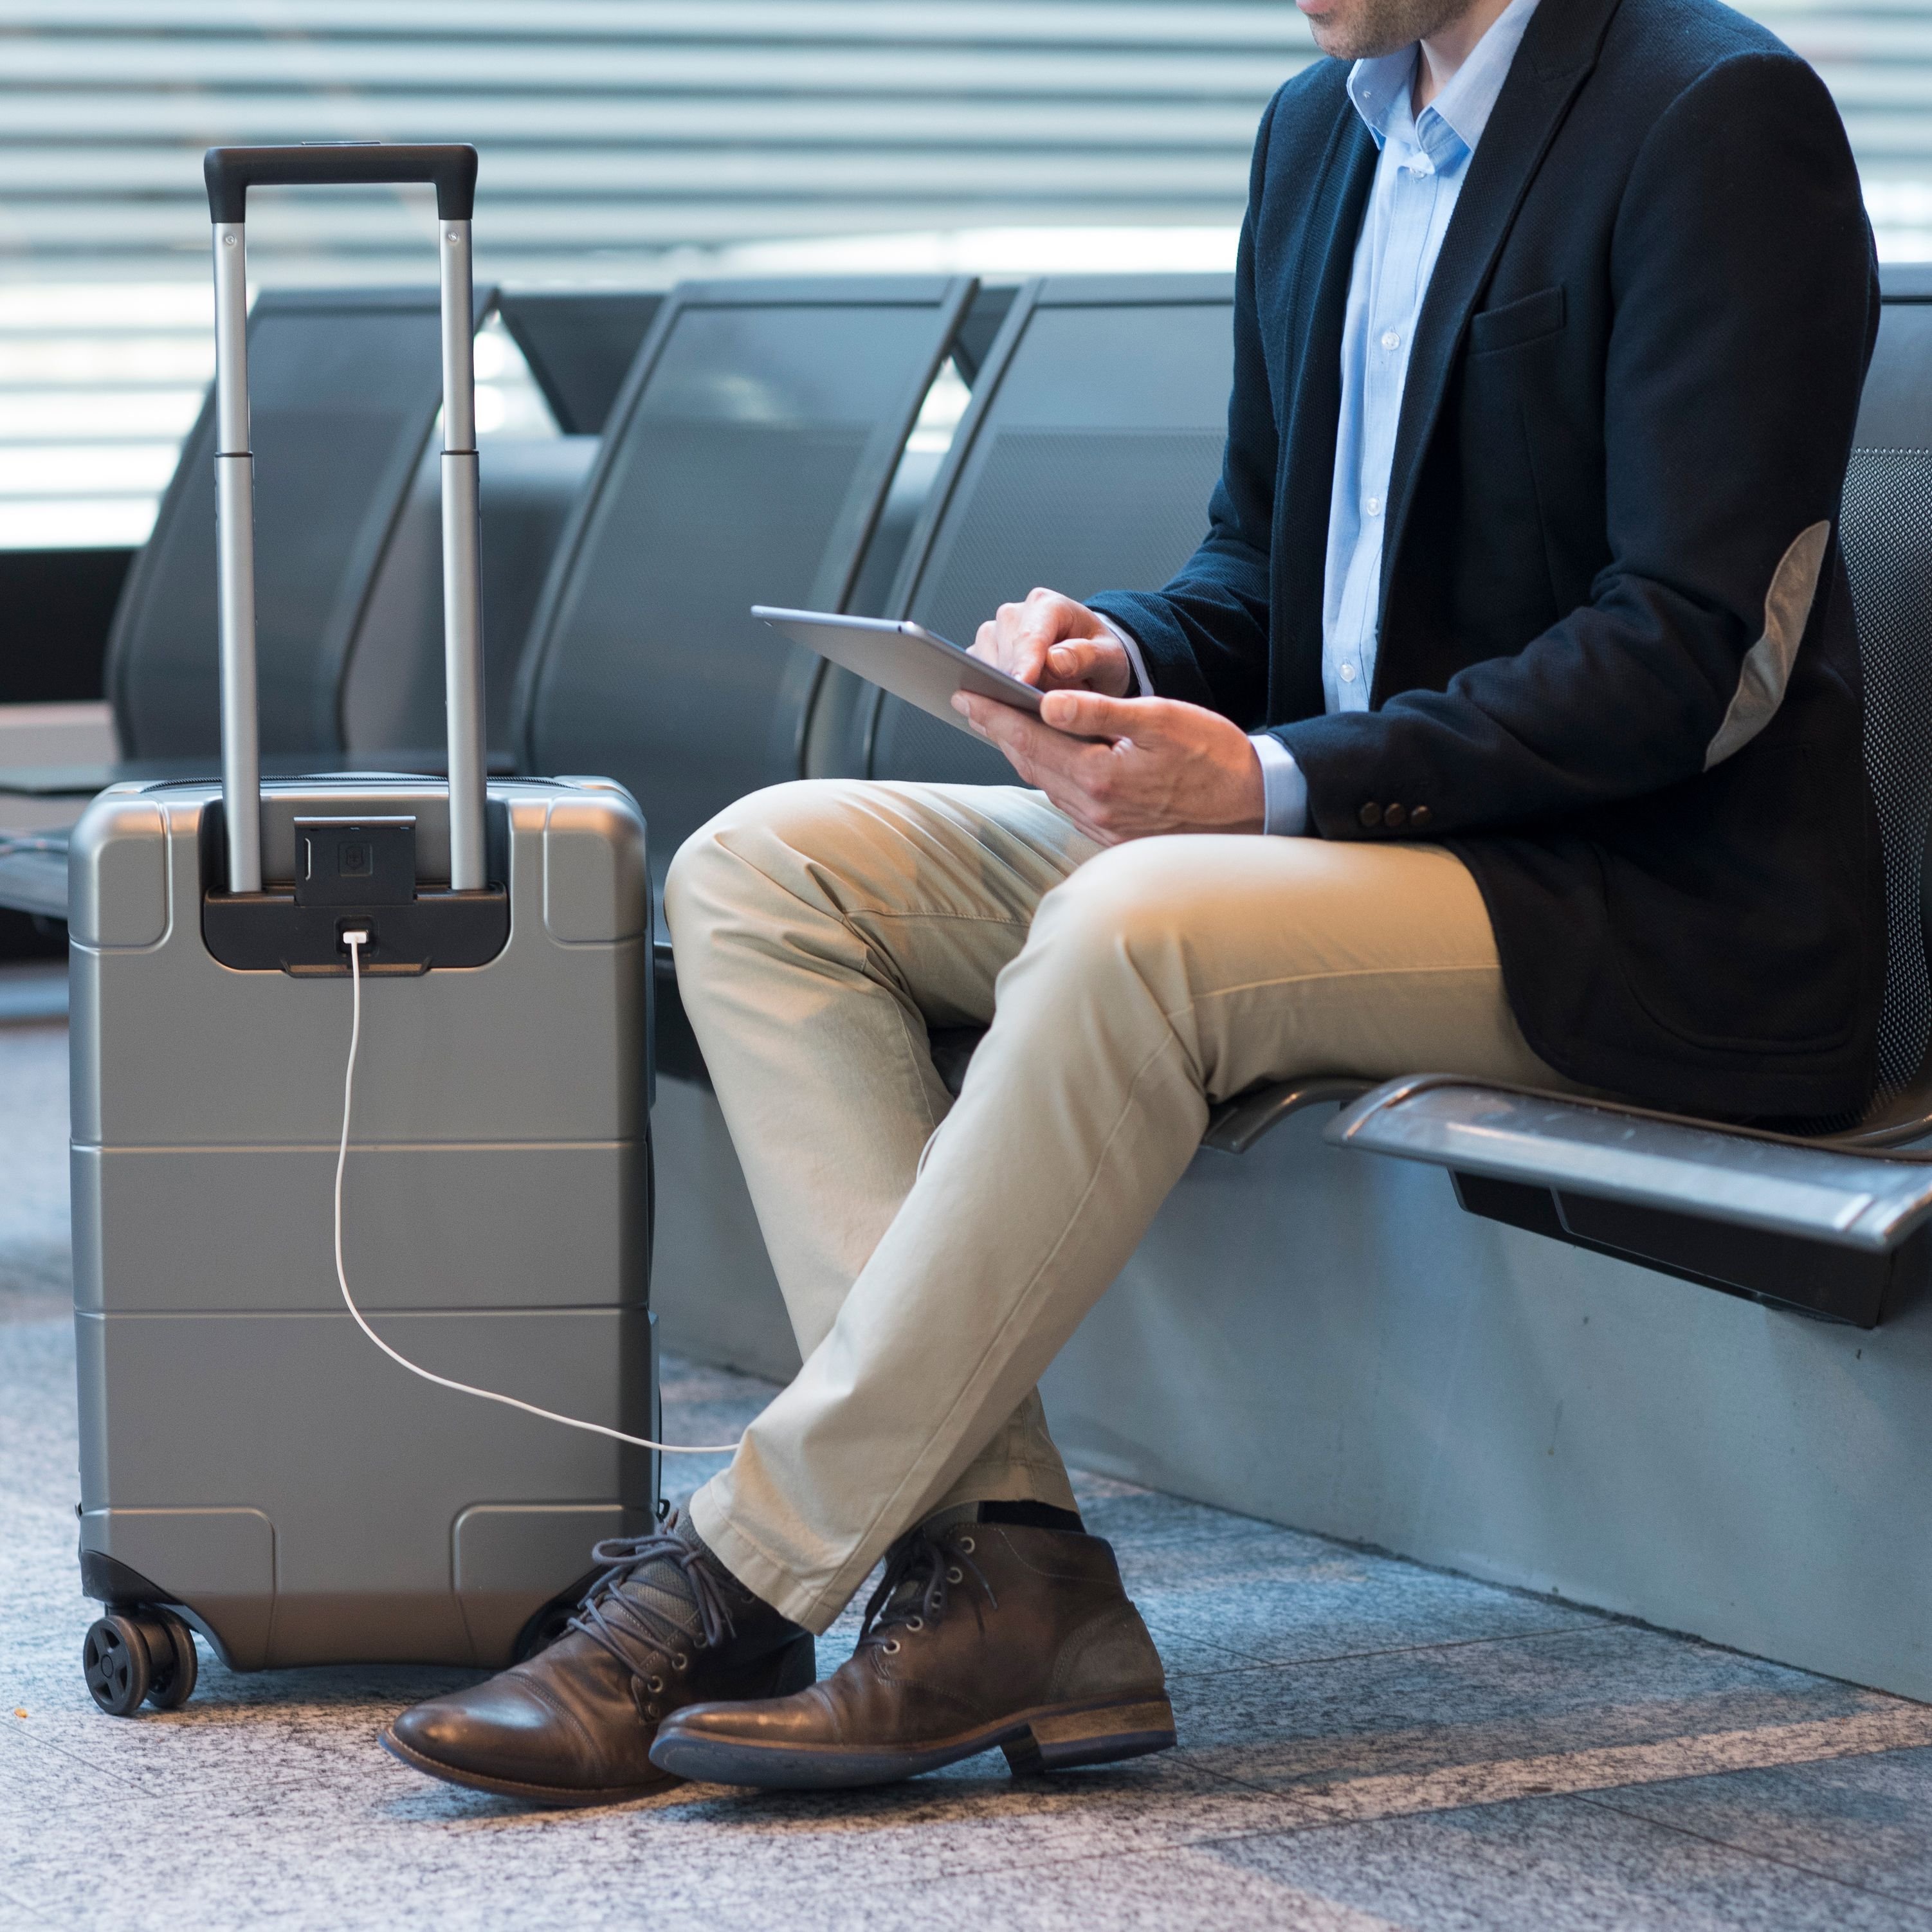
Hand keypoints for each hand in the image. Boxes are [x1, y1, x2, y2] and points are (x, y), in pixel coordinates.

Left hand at [951, 687, 1264, 843]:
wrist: (1256, 806)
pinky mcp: (1112, 835)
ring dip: (1020, 753)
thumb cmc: (1216, 756)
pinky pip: (1067, 800)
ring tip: (998, 724)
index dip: (994, 714)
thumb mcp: (1160, 720)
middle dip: (998, 731)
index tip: (966, 692)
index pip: (1030, 740)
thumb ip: (1099, 711)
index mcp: (1100, 777)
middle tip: (970, 702)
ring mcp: (1101, 827)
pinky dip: (1048, 773)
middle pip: (1029, 763)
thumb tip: (1046, 704)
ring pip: (1045, 783)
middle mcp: (1094, 809)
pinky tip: (1045, 757)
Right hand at [970, 587, 1134, 697]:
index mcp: (1046, 606)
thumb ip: (1087, 657)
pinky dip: (990, 699)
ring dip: (1001, 692)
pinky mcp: (983, 658)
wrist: (1090, 663)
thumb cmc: (1099, 657)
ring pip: (983, 667)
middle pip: (1002, 652)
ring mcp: (994, 636)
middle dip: (1014, 683)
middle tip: (1036, 711)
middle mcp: (1013, 616)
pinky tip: (1010, 714)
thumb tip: (1055, 661)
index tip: (1022, 686)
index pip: (1029, 636)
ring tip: (1027, 712)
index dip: (1025, 663)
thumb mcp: (1108, 657)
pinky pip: (975, 680)